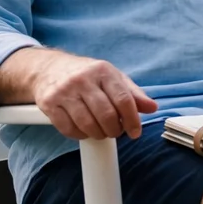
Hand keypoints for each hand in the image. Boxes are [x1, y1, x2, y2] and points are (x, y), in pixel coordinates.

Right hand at [33, 54, 157, 139]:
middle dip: (114, 130)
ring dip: (98, 134)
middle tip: (115, 132)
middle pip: (106, 114)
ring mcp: (65, 91)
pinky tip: (84, 131)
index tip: (135, 132)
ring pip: (87, 124)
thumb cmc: (87, 75)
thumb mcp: (112, 78)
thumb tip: (152, 108)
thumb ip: (133, 94)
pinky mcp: (49, 103)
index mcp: (103, 71)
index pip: (124, 99)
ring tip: (101, 132)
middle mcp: (83, 79)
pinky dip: (79, 135)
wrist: (49, 68)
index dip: (132, 120)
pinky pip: (68, 128)